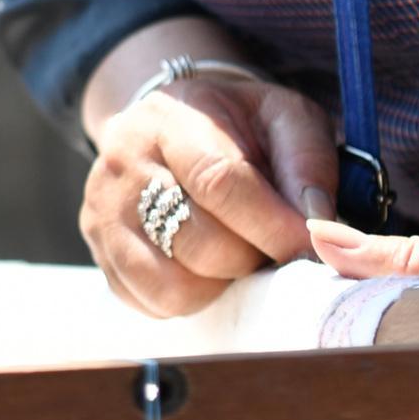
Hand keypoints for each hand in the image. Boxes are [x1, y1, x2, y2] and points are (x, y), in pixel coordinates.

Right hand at [84, 69, 338, 316]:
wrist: (163, 122)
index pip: (218, 181)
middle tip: (272, 248)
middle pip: (198, 242)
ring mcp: (103, 213)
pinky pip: (151, 304)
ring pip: (171, 285)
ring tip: (238, 258)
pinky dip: (192, 299)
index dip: (271, 224)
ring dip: (221, 286)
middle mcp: (123, 165)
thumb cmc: (234, 124)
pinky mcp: (100, 252)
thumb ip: (307, 163)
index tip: (309, 248)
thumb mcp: (281, 116)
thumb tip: (319, 228)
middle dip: (252, 259)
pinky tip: (206, 268)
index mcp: (170, 121)